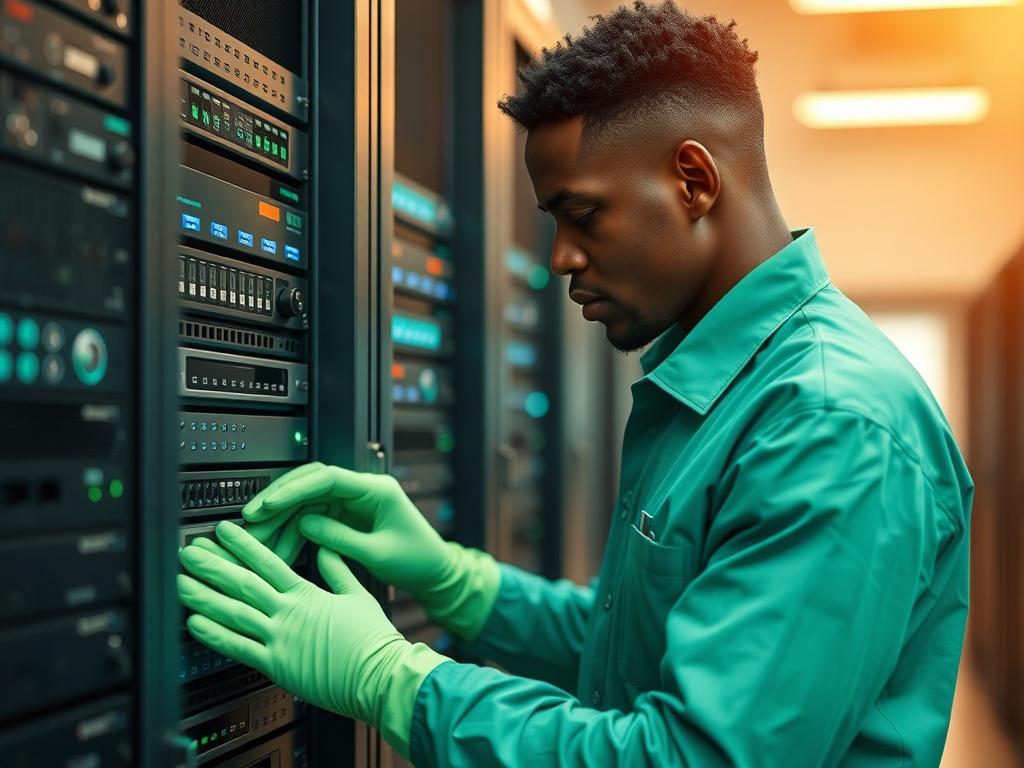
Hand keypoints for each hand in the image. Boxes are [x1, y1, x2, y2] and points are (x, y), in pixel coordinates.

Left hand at [177, 521, 445, 755]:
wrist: (379, 674)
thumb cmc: (373, 638)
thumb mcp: (358, 594)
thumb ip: (336, 568)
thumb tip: (324, 546)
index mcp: (307, 593)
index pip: (267, 562)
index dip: (242, 545)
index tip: (222, 531)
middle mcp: (288, 612)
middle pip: (242, 583)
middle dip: (212, 565)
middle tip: (189, 552)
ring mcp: (280, 638)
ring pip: (233, 612)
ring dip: (204, 596)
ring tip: (181, 582)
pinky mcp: (276, 664)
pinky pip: (238, 648)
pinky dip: (214, 635)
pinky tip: (194, 623)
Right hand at [241, 462, 499, 638]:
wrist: (434, 571)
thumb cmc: (416, 560)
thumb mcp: (378, 553)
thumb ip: (340, 538)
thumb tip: (304, 524)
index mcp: (376, 489)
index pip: (328, 478)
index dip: (294, 489)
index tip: (268, 504)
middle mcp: (361, 490)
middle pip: (311, 485)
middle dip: (279, 502)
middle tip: (251, 520)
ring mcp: (352, 502)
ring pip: (307, 503)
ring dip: (281, 521)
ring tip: (258, 541)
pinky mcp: (346, 517)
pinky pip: (313, 519)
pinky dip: (294, 534)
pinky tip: (277, 549)